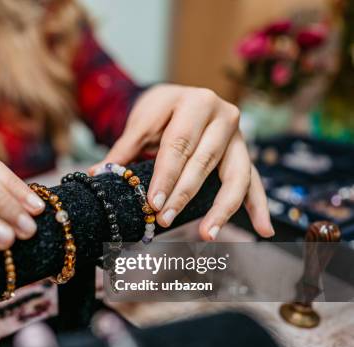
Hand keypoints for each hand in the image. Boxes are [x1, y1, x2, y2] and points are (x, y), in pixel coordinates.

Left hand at [90, 84, 273, 240]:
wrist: (182, 98)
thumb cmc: (160, 112)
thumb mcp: (141, 122)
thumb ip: (123, 149)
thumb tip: (97, 174)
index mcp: (195, 102)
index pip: (179, 145)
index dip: (166, 176)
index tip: (153, 204)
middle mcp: (223, 116)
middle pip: (204, 162)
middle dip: (183, 195)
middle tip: (165, 221)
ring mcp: (238, 137)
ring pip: (235, 176)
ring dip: (222, 209)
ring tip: (208, 235)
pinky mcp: (245, 155)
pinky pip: (253, 182)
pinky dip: (259, 207)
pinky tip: (263, 231)